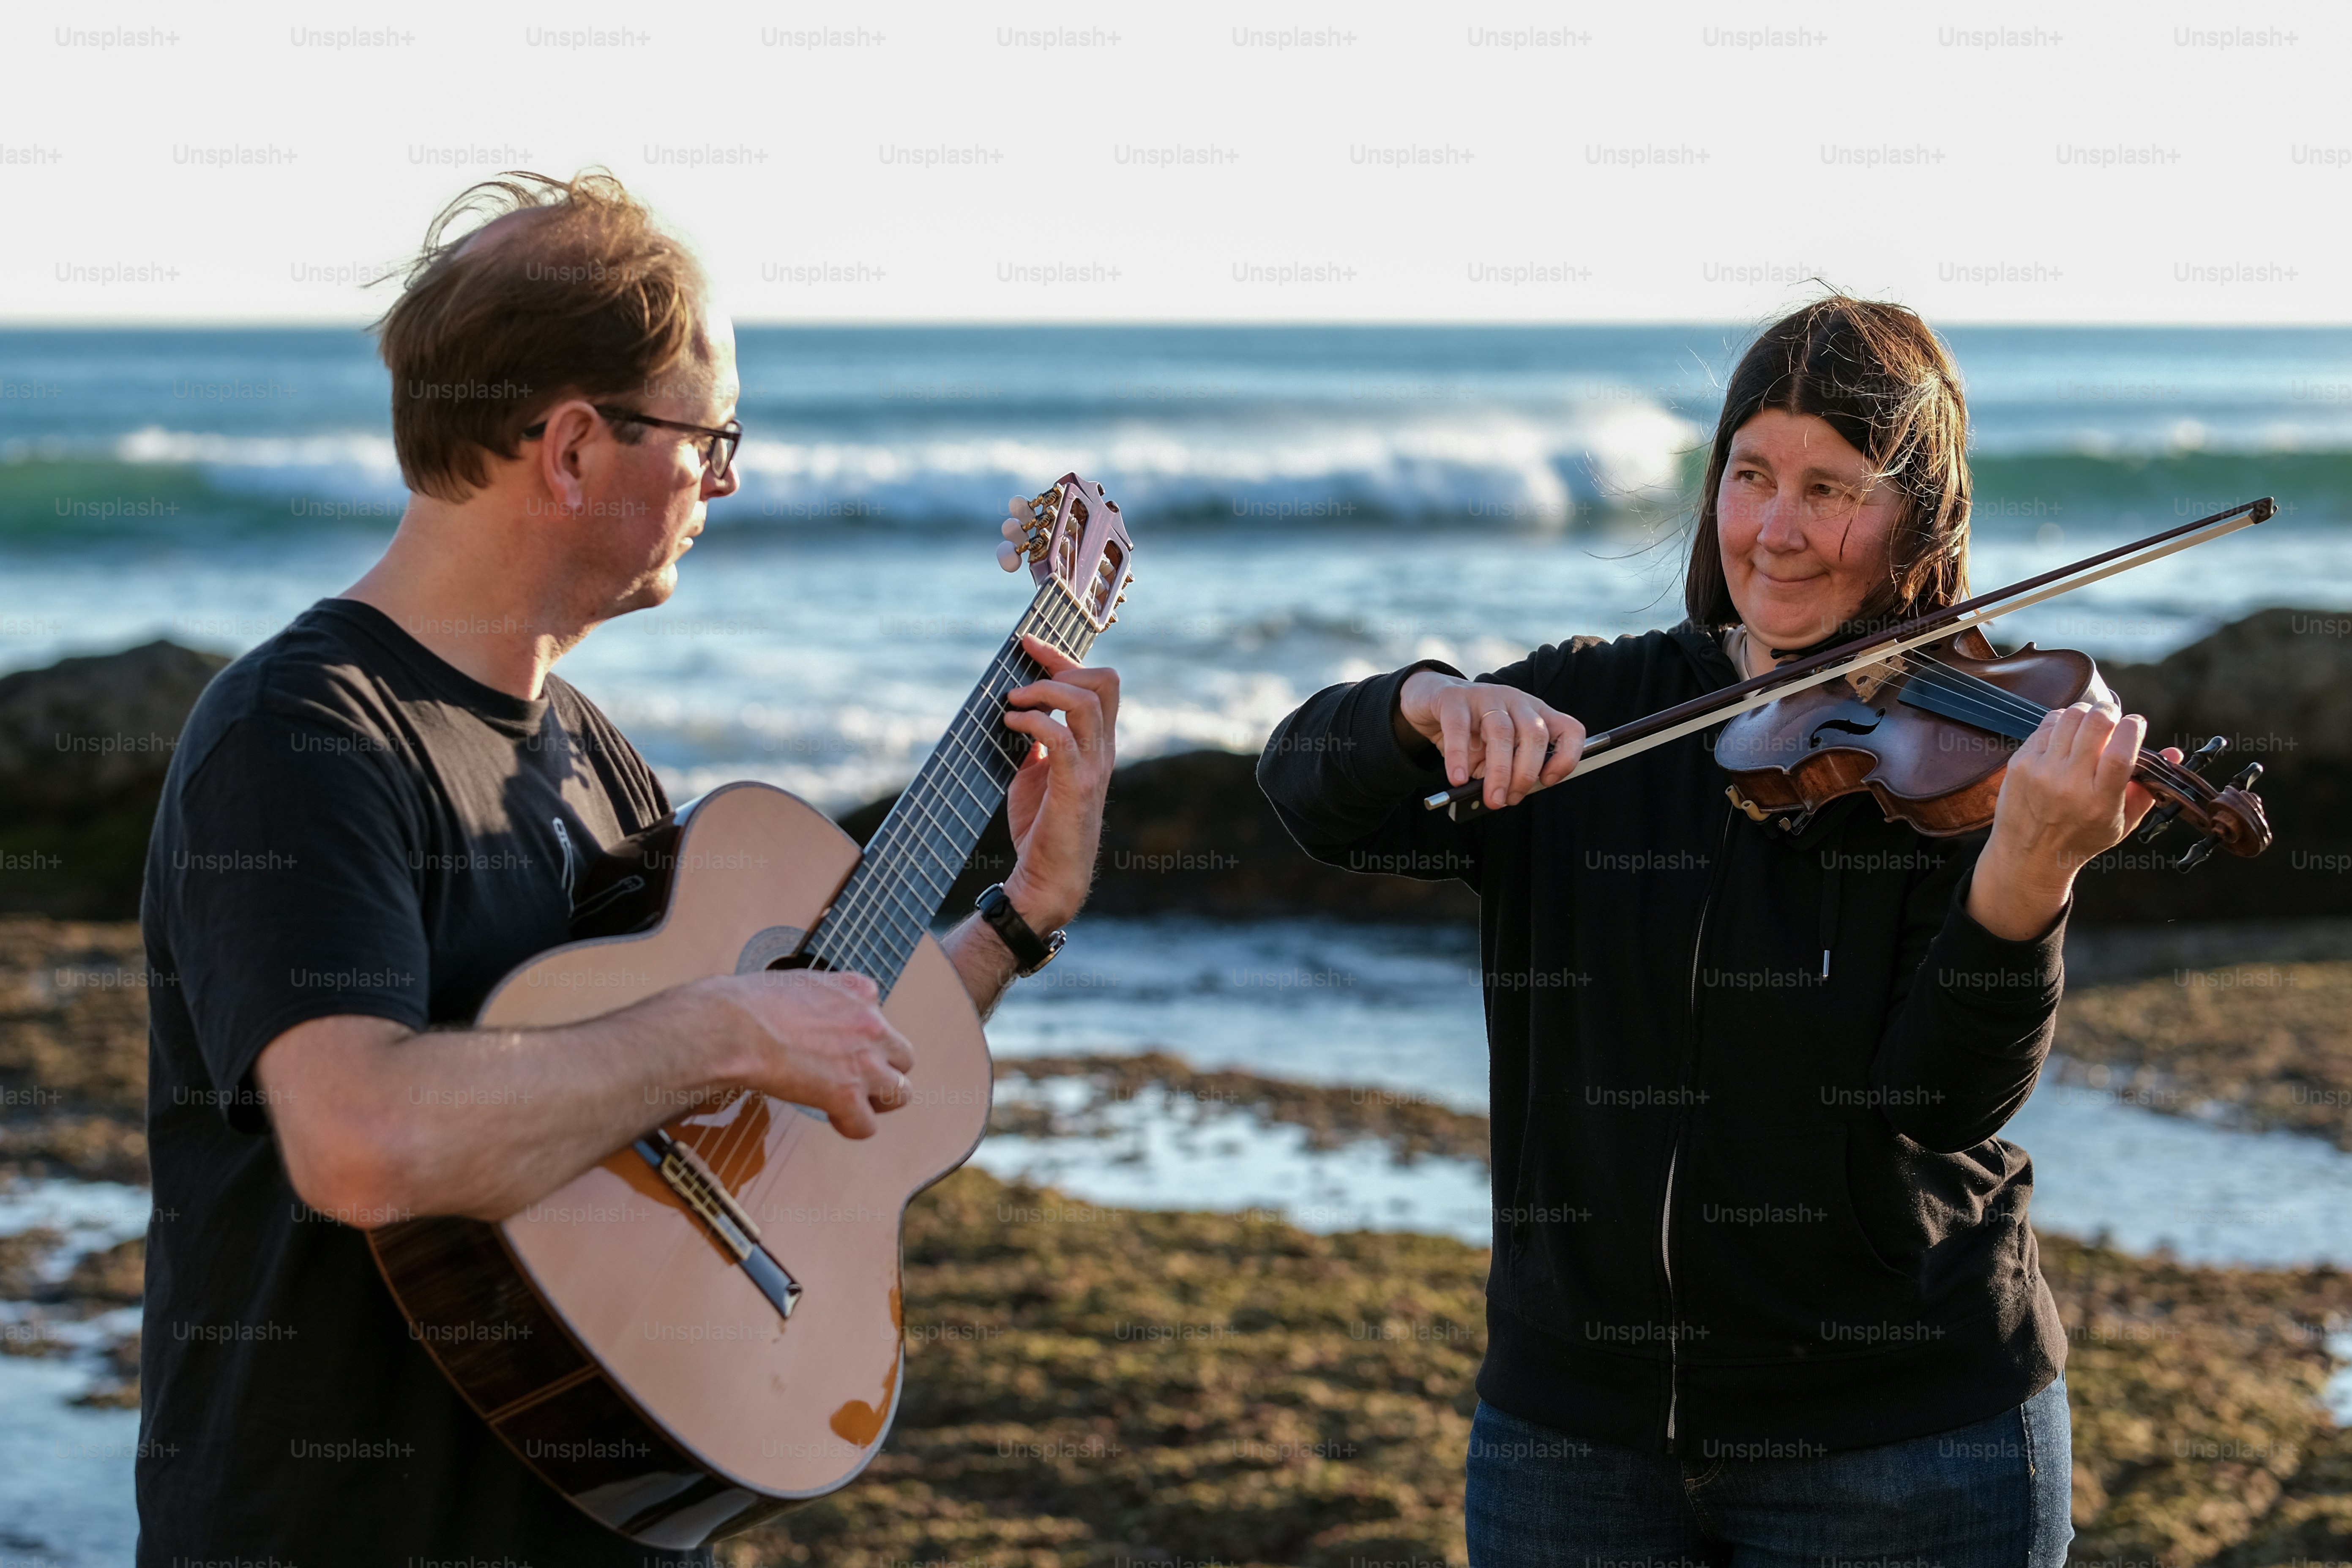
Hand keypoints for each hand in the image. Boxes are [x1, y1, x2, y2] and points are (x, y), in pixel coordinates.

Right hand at [701, 968, 916, 1138]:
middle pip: (904, 1058)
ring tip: (851, 1104)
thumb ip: (822, 999)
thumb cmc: (750, 1002)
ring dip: (877, 1102)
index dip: (861, 1039)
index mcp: (860, 992)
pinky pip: (867, 1126)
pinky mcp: (847, 1095)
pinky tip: (832, 1118)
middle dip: (884, 1071)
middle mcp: (872, 1025)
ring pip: (900, 1093)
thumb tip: (810, 1014)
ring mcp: (864, 1062)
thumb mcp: (800, 982)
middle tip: (855, 1080)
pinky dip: (851, 1127)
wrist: (734, 1026)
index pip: (880, 1018)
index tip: (837, 1047)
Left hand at [999, 634, 1117, 930]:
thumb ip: (1037, 742)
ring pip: (1087, 701)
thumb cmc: (1041, 827)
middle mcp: (1103, 750)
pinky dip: (1034, 723)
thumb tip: (1019, 711)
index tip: (1027, 644)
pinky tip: (1011, 726)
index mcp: (1097, 744)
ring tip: (1012, 702)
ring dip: (1045, 691)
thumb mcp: (1035, 773)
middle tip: (1021, 671)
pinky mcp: (1076, 786)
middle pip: (1104, 681)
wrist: (1048, 878)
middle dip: (1060, 664)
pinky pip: (1062, 737)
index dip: (1063, 657)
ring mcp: (1093, 767)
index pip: (1097, 683)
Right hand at [1398, 669, 1584, 811]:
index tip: (1548, 782)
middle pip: (1534, 734)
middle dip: (1526, 774)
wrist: (1431, 701)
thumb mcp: (1496, 753)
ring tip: (1492, 798)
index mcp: (1535, 714)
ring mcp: (1485, 696)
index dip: (1566, 758)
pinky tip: (1458, 778)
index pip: (1569, 729)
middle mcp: (1516, 701)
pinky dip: (1459, 757)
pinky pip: (1458, 728)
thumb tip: (1507, 797)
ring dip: (1499, 771)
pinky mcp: (1453, 698)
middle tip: (1510, 799)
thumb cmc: (1471, 732)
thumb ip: (1507, 771)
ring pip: (1501, 731)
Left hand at [1968, 702, 2172, 940]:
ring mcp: (2041, 772)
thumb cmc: (2083, 838)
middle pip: (2095, 725)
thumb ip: (2149, 787)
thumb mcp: (2123, 822)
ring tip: (2091, 723)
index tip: (2136, 723)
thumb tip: (2175, 753)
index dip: (2133, 728)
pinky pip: (2046, 726)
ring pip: (2069, 717)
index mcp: (2101, 801)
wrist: (2029, 855)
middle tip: (2113, 716)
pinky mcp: (2020, 763)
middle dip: (2110, 711)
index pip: (2121, 753)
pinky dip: (2061, 722)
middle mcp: (2069, 785)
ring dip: (2086, 713)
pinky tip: (2067, 734)